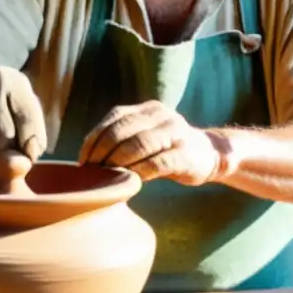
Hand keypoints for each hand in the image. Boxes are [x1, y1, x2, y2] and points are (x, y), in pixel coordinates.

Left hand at [78, 100, 219, 184]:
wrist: (210, 154)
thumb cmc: (167, 149)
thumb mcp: (146, 135)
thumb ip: (123, 138)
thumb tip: (86, 159)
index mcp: (148, 109)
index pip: (114, 118)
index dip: (94, 138)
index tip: (83, 160)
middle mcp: (161, 115)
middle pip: (123, 130)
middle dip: (102, 152)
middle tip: (91, 172)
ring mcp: (176, 133)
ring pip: (138, 145)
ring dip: (117, 162)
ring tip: (106, 177)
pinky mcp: (186, 154)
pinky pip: (157, 163)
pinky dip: (138, 173)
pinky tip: (128, 182)